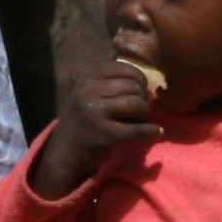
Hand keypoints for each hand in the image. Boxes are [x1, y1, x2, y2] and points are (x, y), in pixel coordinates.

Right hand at [32, 56, 161, 197]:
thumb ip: (110, 87)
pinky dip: (151, 130)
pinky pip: (138, 129)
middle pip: (131, 86)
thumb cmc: (81, 123)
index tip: (142, 89)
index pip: (121, 68)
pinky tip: (156, 131)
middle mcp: (89, 93)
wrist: (64, 154)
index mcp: (87, 81)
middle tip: (140, 109)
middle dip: (142, 97)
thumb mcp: (86, 96)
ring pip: (136, 104)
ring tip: (141, 120)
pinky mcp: (107, 134)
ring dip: (144, 113)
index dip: (138, 77)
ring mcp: (97, 114)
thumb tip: (149, 86)